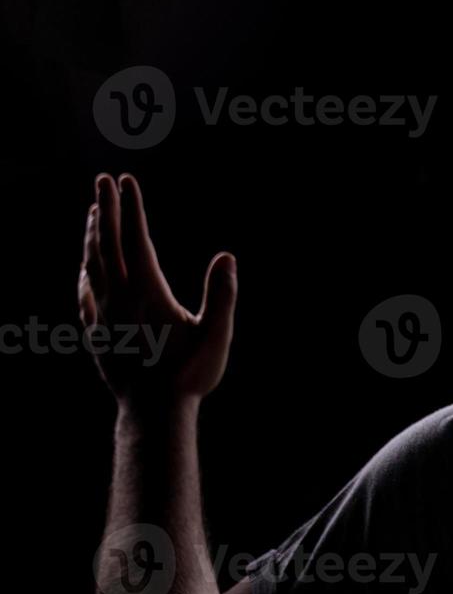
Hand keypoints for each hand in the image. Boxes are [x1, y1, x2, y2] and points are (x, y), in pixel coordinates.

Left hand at [78, 173, 237, 407]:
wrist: (154, 413)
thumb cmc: (190, 375)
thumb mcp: (217, 334)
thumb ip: (222, 294)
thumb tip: (226, 257)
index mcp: (148, 292)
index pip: (136, 239)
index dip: (133, 208)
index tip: (127, 180)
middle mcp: (120, 298)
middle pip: (107, 244)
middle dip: (107, 209)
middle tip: (103, 181)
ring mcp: (104, 315)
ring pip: (92, 265)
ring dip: (93, 236)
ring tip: (94, 214)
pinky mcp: (97, 334)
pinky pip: (85, 295)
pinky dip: (85, 273)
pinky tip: (85, 270)